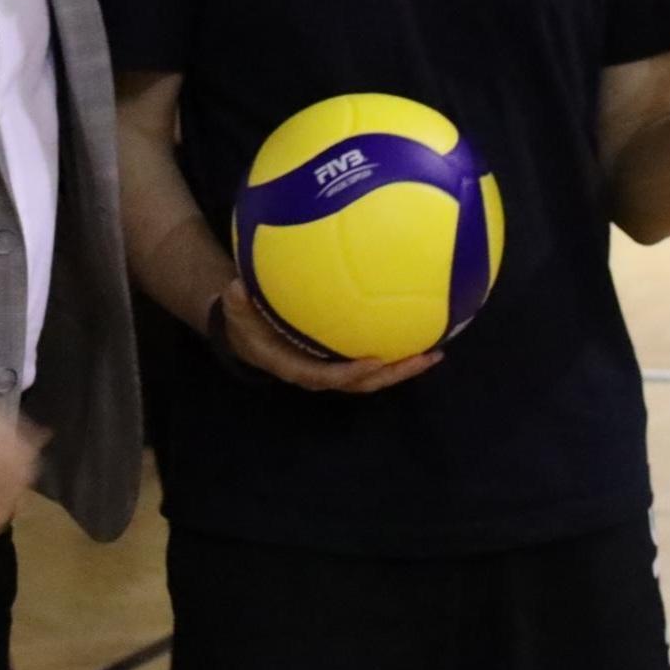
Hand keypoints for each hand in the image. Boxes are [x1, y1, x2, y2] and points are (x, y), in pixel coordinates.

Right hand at [215, 280, 440, 393]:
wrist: (248, 334)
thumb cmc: (244, 323)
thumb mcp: (235, 311)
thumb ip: (237, 303)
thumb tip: (236, 287)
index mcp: (296, 367)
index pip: (327, 377)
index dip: (351, 373)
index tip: (375, 360)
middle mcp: (321, 372)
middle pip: (362, 382)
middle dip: (394, 374)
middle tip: (424, 357)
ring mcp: (335, 366)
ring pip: (373, 375)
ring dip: (403, 366)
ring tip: (435, 351)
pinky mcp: (343, 356)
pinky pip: (373, 357)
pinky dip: (396, 349)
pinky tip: (419, 328)